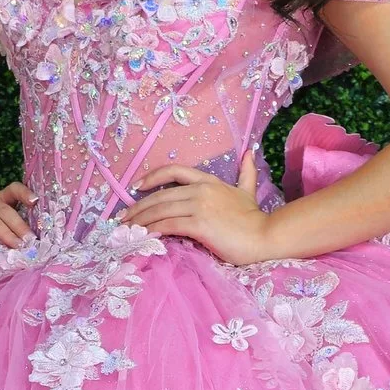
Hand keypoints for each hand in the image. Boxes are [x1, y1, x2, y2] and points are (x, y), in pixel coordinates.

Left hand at [118, 165, 276, 264]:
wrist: (265, 236)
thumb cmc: (254, 219)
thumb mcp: (247, 190)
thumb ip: (246, 172)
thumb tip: (248, 153)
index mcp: (208, 181)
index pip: (174, 172)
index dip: (152, 177)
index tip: (136, 187)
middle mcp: (201, 190)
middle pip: (160, 196)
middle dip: (138, 208)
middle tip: (124, 219)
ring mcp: (200, 207)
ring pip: (161, 211)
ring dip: (141, 221)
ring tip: (128, 230)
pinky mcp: (199, 225)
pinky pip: (169, 225)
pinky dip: (153, 230)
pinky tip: (143, 236)